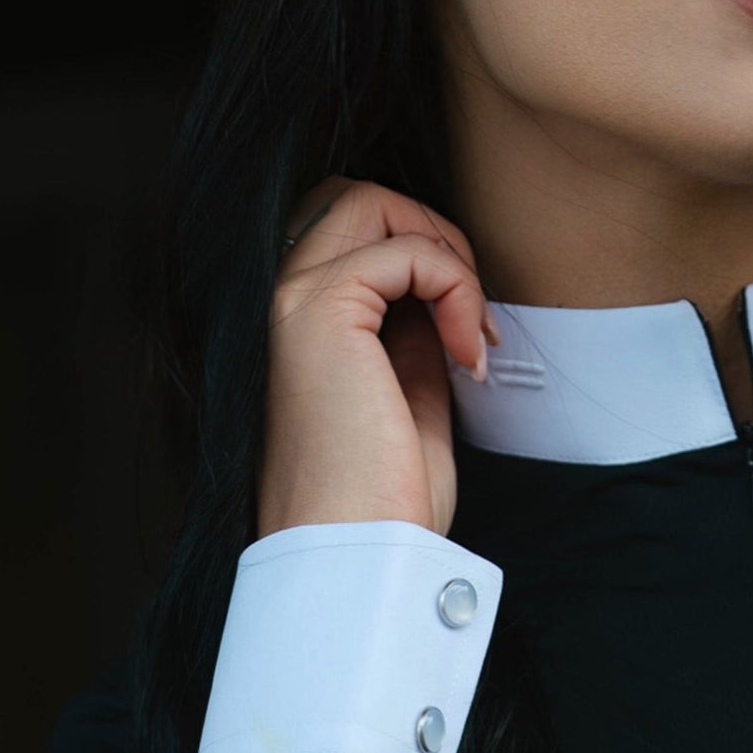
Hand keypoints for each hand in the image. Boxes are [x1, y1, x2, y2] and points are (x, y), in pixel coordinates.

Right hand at [254, 175, 499, 541]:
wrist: (357, 555)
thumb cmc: (383, 497)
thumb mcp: (409, 395)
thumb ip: (413, 334)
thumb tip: (444, 291)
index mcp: (296, 324)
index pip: (352, 229)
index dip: (422, 253)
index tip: (471, 331)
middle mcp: (279, 300)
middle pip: (356, 197)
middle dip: (433, 235)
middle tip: (473, 312)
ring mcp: (290, 301)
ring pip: (372, 201)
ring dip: (447, 254)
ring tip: (474, 334)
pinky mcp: (317, 312)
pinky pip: (408, 252)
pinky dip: (459, 289)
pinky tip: (470, 356)